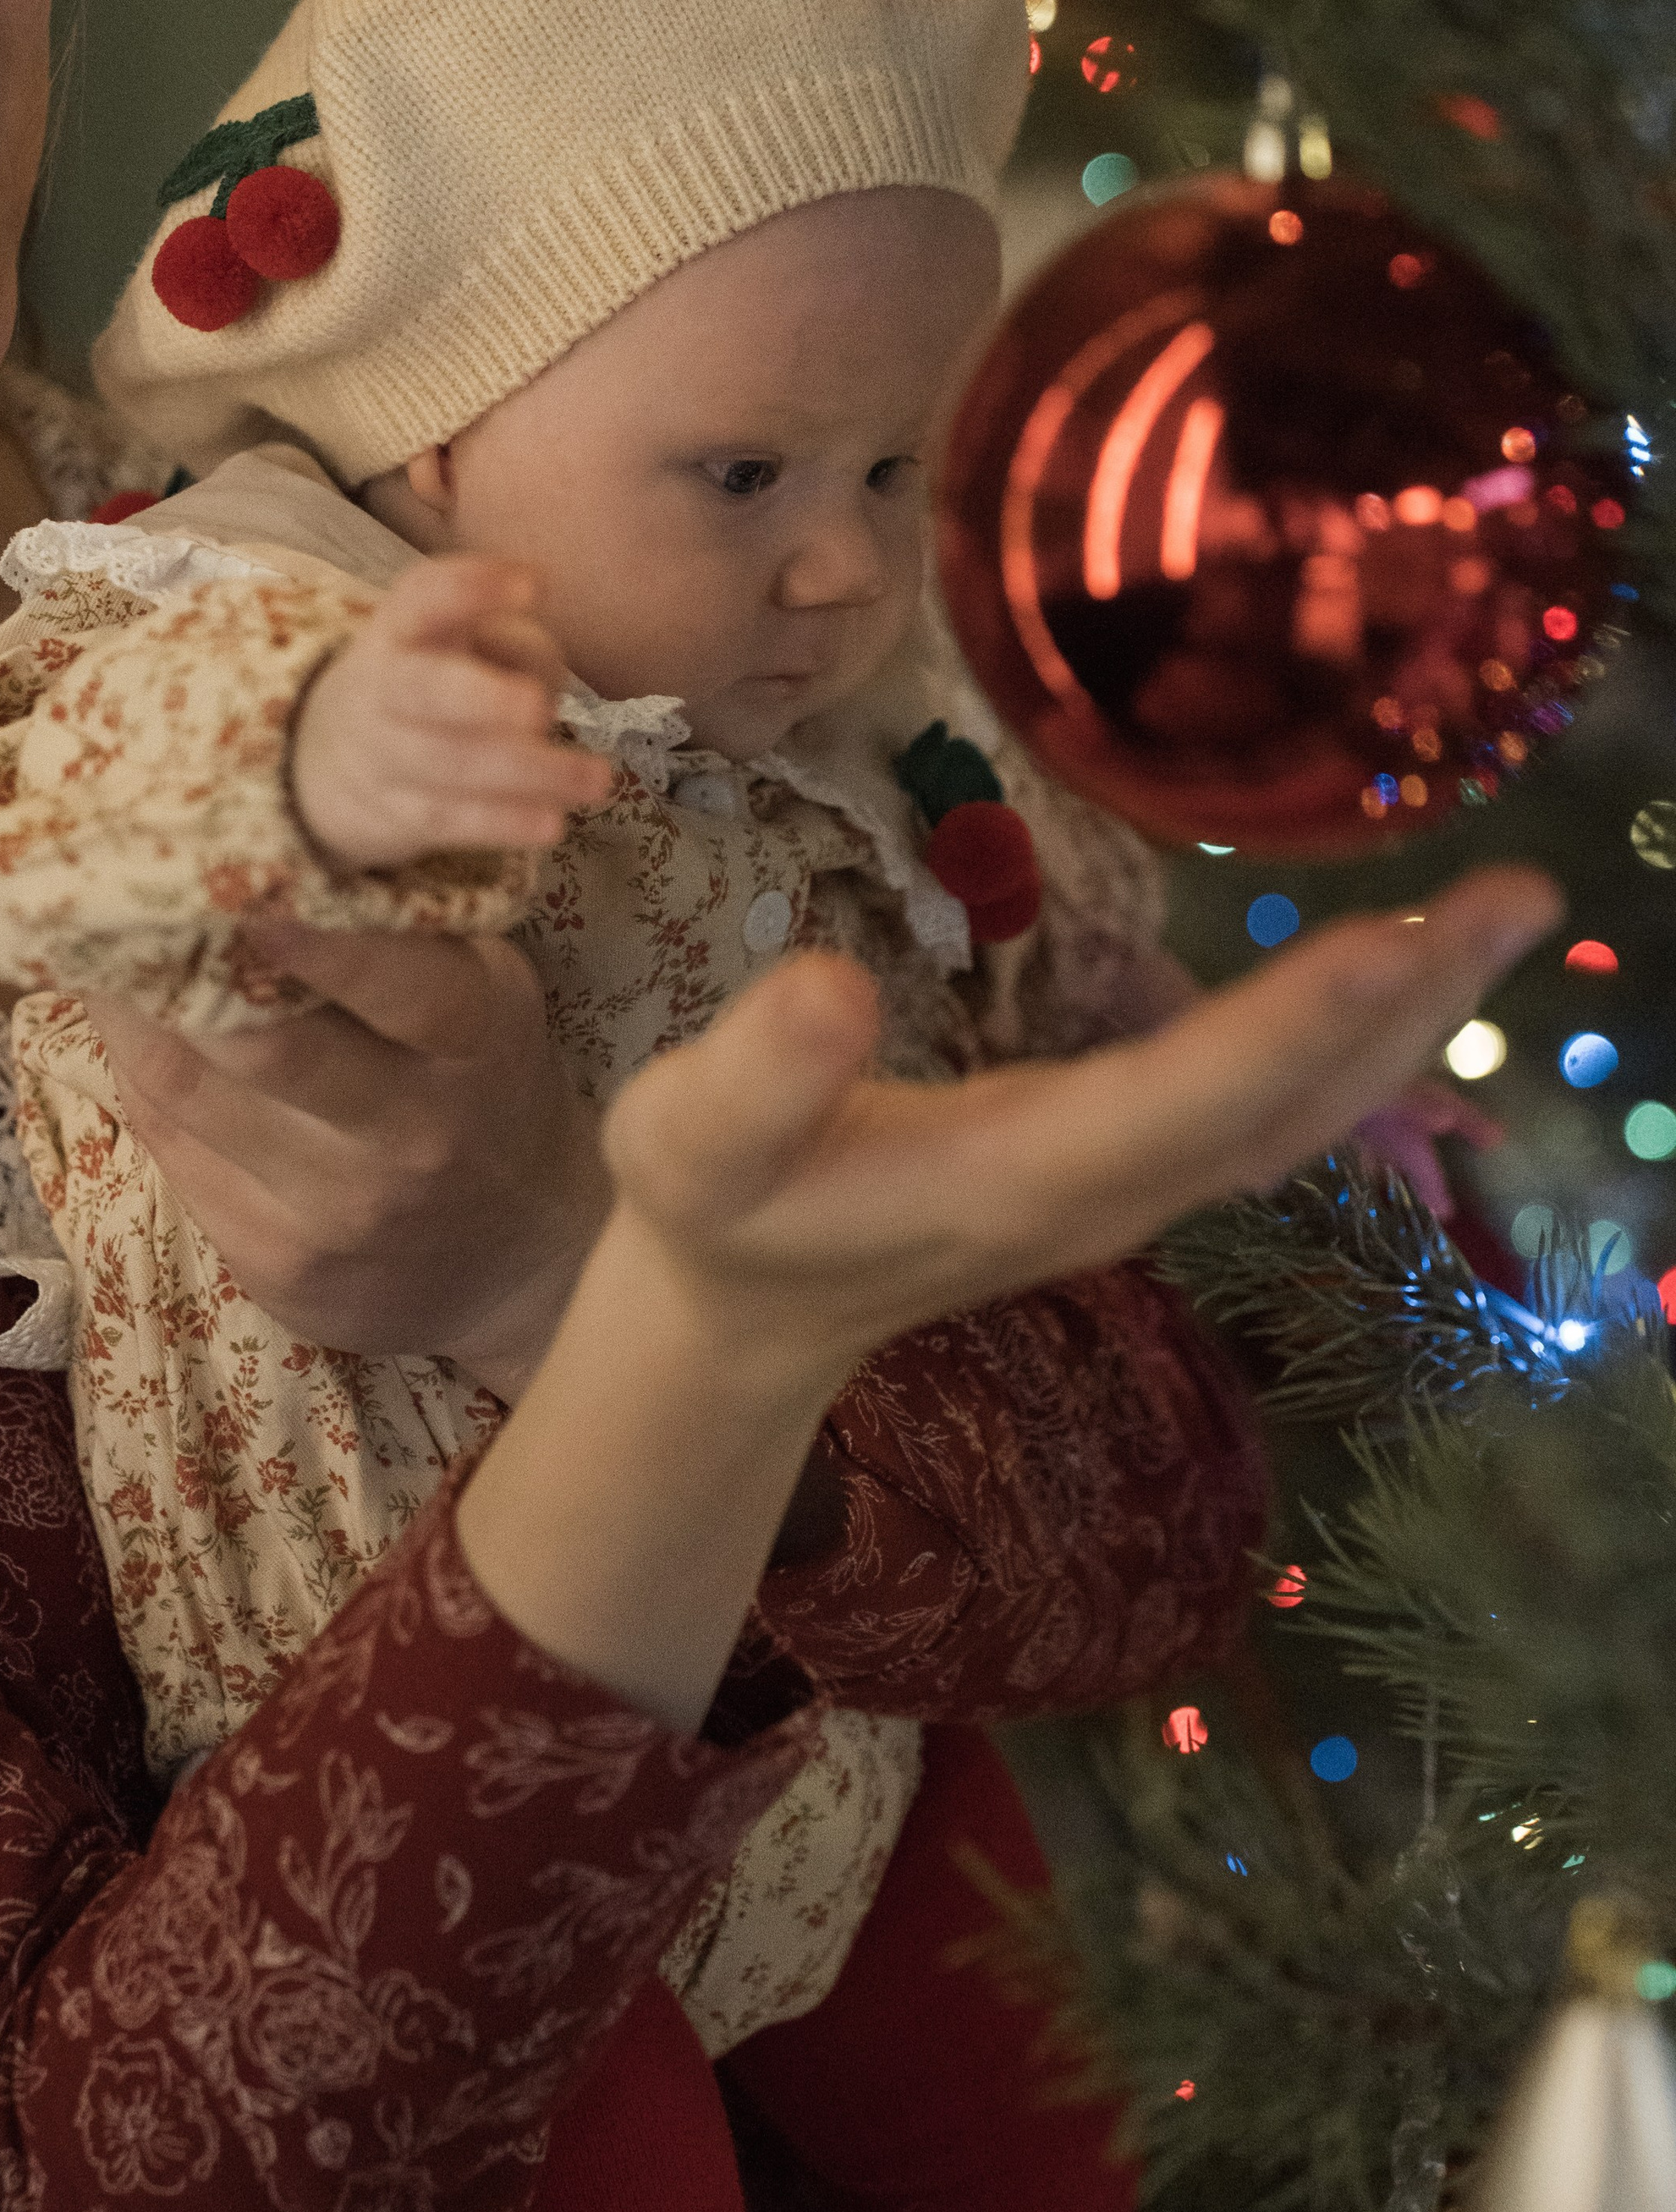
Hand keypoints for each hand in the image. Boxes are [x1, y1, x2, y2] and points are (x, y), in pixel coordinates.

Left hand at [85, 921, 610, 1393]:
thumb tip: (279, 842)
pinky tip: (130, 1041)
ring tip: (94, 956)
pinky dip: (141, 1085)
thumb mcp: (487, 992)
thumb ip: (406, 929)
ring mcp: (336, 1214)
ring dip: (125, 1017)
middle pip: (262, 1045)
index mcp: (475, 1044)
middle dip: (173, 968)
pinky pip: (173, 1154)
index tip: (230, 884)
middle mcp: (410, 1137)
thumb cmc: (487, 1085)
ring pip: (186, 1095)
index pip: (395, 985)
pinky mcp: (277, 1267)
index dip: (308, 940)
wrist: (518, 1258)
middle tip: (109, 899)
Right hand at [290, 556, 612, 870]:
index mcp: (401, 626)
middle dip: (480, 697)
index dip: (472, 589)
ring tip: (598, 779)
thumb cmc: (436, 680)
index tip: (532, 585)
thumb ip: (511, 647)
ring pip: (451, 764)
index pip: (423, 597)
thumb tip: (539, 683)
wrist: (336, 755)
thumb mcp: (464, 642)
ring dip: (528, 773)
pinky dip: (503, 823)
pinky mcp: (399, 812)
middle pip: (422, 689)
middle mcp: (383, 685)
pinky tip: (554, 823)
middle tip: (539, 705)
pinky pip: (451, 820)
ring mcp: (384, 754)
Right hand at [459, 866, 1560, 1731]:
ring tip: (1502, 918)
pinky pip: (1275, 1107)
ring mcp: (1133, 1189)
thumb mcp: (688, 1137)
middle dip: (1407, 1008)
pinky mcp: (1133, 1169)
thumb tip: (822, 985)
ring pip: (1302, 1113)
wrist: (742, 1312)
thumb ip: (755, 1075)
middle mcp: (1108, 1190)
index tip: (1395, 938)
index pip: (1180, 1098)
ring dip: (1407, 1021)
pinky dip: (1352, 1039)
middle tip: (1524, 899)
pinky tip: (1399, 974)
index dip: (1288, 1025)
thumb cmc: (714, 1207)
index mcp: (1015, 1177)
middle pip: (1290, 1108)